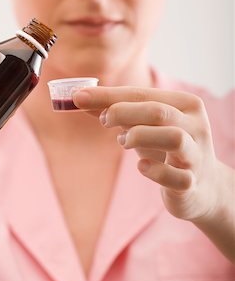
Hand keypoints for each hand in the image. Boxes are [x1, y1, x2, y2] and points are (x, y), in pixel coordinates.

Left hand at [73, 86, 220, 222]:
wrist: (202, 186)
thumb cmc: (166, 148)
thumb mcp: (143, 125)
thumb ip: (115, 110)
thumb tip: (79, 97)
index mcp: (186, 104)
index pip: (143, 94)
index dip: (109, 95)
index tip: (79, 97)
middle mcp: (197, 125)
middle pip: (158, 112)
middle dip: (122, 113)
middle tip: (103, 121)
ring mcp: (197, 155)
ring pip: (173, 138)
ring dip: (139, 137)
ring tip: (123, 141)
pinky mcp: (192, 183)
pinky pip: (175, 176)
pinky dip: (154, 171)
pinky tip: (141, 167)